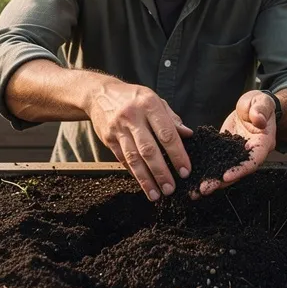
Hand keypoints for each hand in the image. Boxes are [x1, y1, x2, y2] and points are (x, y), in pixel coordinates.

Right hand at [86, 80, 192, 200]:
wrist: (98, 93)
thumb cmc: (133, 97)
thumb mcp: (155, 99)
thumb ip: (171, 118)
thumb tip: (188, 134)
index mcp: (149, 105)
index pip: (167, 134)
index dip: (177, 154)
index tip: (185, 171)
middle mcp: (133, 117)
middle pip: (149, 150)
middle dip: (161, 172)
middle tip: (171, 188)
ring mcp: (119, 129)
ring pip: (133, 159)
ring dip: (145, 179)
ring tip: (155, 194)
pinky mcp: (108, 139)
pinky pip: (123, 159)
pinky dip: (134, 173)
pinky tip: (143, 183)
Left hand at [197, 90, 276, 197]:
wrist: (252, 106)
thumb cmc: (259, 103)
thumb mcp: (261, 102)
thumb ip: (260, 110)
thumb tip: (259, 120)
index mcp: (262, 144)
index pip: (253, 160)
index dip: (240, 170)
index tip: (226, 177)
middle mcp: (250, 153)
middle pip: (236, 171)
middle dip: (220, 181)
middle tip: (203, 189)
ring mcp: (236, 154)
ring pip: (224, 171)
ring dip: (210, 181)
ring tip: (194, 191)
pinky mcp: (225, 151)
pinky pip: (215, 162)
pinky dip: (205, 170)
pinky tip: (191, 178)